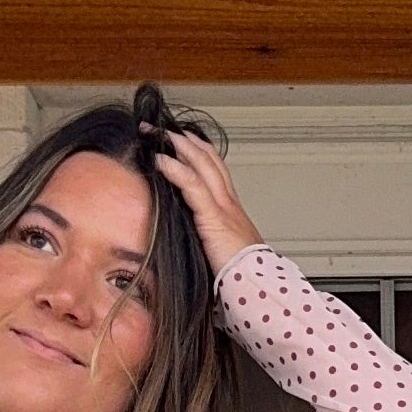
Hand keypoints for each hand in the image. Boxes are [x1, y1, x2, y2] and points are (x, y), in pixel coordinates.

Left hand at [150, 127, 259, 276]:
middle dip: (183, 139)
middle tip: (161, 128)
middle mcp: (229, 200)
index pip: (215, 168)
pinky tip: (159, 159)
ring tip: (156, 134)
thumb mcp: (222, 248)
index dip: (198, 150)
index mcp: (231, 208)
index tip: (180, 140)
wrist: (256, 283)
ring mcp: (222, 205)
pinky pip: (191, 183)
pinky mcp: (213, 215)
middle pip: (208, 157)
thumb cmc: (240, 274)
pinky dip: (174, 168)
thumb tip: (187, 238)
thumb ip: (208, 237)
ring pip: (201, 162)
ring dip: (177, 144)